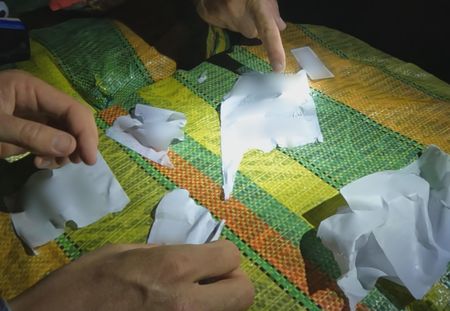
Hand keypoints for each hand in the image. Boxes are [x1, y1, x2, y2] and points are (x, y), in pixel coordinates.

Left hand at [0, 70, 97, 167]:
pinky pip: (50, 142)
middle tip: (78, 162)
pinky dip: (52, 155)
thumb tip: (71, 147)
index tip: (89, 158)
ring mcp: (33, 116)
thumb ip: (31, 135)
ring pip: (65, 133)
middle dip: (79, 141)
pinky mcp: (28, 131)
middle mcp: (37, 100)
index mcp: (31, 89)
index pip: (71, 108)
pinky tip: (38, 162)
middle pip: (73, 119)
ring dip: (65, 152)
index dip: (85, 132)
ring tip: (48, 164)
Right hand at [9, 240, 253, 310]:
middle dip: (232, 281)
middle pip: (243, 293)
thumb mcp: (121, 253)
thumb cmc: (79, 286)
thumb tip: (188, 255)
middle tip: (211, 279)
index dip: (222, 254)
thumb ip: (162, 252)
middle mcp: (187, 303)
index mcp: (172, 268)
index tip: (211, 256)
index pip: (230, 256)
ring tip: (195, 296)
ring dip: (219, 303)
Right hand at [195, 0, 286, 71]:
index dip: (274, 48)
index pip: (267, 29)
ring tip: (233, 1)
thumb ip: (271, 8)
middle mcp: (236, 10)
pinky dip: (224, 17)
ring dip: (238, 18)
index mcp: (255, 2)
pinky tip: (222, 3)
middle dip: (253, 22)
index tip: (278, 67)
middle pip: (251, 32)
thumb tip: (280, 27)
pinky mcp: (207, 14)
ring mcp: (219, 14)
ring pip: (236, 28)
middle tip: (249, 4)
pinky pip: (222, 25)